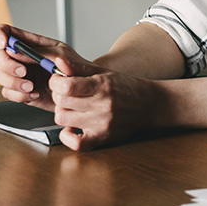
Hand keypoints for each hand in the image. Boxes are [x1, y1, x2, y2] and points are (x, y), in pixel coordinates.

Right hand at [0, 24, 80, 111]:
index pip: (6, 32)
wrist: (82, 91)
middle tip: (23, 71)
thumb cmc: (75, 68)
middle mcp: (20, 57)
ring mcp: (17, 74)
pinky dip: (19, 95)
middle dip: (6, 64)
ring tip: (32, 86)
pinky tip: (34, 94)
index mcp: (30, 43)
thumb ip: (40, 52)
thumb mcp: (62, 55)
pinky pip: (7, 92)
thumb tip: (17, 51)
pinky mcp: (19, 91)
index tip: (3, 44)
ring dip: (13, 82)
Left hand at [46, 53, 163, 150]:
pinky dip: (68, 135)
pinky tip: (73, 127)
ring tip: (73, 108)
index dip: (56, 82)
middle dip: (59, 95)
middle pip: (61, 101)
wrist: (150, 104)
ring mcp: (102, 123)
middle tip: (67, 93)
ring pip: (62, 118)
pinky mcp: (103, 137)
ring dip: (63, 112)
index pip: (66, 86)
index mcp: (102, 86)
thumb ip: (78, 67)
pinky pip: (75, 143)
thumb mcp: (104, 72)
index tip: (58, 81)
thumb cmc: (125, 87)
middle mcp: (103, 105)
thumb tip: (57, 62)